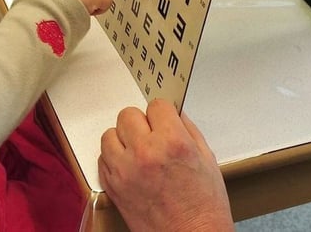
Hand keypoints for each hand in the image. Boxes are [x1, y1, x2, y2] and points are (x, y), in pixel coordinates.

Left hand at [99, 99, 231, 231]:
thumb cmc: (204, 206)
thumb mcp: (207, 159)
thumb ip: (188, 130)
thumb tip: (174, 114)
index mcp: (173, 142)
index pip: (156, 105)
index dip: (163, 114)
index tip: (165, 121)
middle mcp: (145, 152)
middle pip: (128, 115)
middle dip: (141, 123)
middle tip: (151, 136)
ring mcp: (125, 170)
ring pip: (109, 134)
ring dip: (123, 139)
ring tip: (137, 151)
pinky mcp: (113, 186)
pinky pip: (103, 158)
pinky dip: (114, 159)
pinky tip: (130, 167)